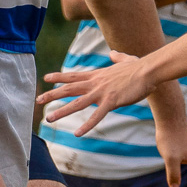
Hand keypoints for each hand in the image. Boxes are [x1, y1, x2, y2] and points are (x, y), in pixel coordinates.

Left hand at [39, 50, 156, 133]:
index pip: (74, 76)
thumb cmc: (138, 67)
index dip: (59, 77)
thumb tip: (113, 53)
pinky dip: (86, 125)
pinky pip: (96, 115)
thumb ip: (117, 57)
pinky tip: (77, 133)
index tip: (46, 78)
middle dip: (52, 94)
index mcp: (97, 75)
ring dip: (62, 111)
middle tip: (37, 100)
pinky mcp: (111, 101)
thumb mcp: (125, 60)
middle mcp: (95, 83)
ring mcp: (102, 92)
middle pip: (69, 89)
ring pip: (77, 103)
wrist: (148, 71)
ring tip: (49, 118)